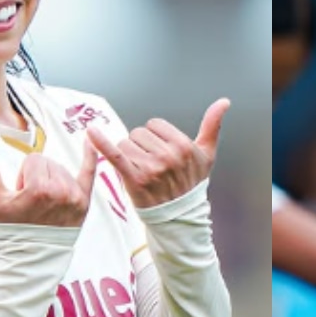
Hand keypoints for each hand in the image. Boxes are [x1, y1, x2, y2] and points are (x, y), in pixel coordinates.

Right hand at [0, 140, 95, 226]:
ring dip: (53, 179)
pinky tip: (90, 142)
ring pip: (62, 169)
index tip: (23, 193)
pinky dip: (90, 156)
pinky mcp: (84, 202)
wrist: (33, 256)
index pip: (33, 159)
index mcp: (39, 188)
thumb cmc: (13, 230)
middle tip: (33, 199)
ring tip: (46, 201)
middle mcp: (60, 190)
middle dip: (38, 175)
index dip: (24, 175)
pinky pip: (89, 172)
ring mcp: (74, 196)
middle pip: (48, 162)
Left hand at [87, 98, 229, 207]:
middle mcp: (168, 155)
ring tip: (141, 170)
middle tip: (152, 164)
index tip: (162, 152)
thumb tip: (224, 101)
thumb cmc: (192, 182)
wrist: (180, 215)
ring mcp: (151, 168)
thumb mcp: (207, 154)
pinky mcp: (134, 179)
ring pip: (126, 144)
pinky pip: (115, 155)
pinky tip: (90, 131)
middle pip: (138, 133)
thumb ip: (213, 125)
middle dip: (141, 146)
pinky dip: (101, 143)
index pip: (154, 124)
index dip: (155, 137)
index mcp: (183, 145)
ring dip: (129, 155)